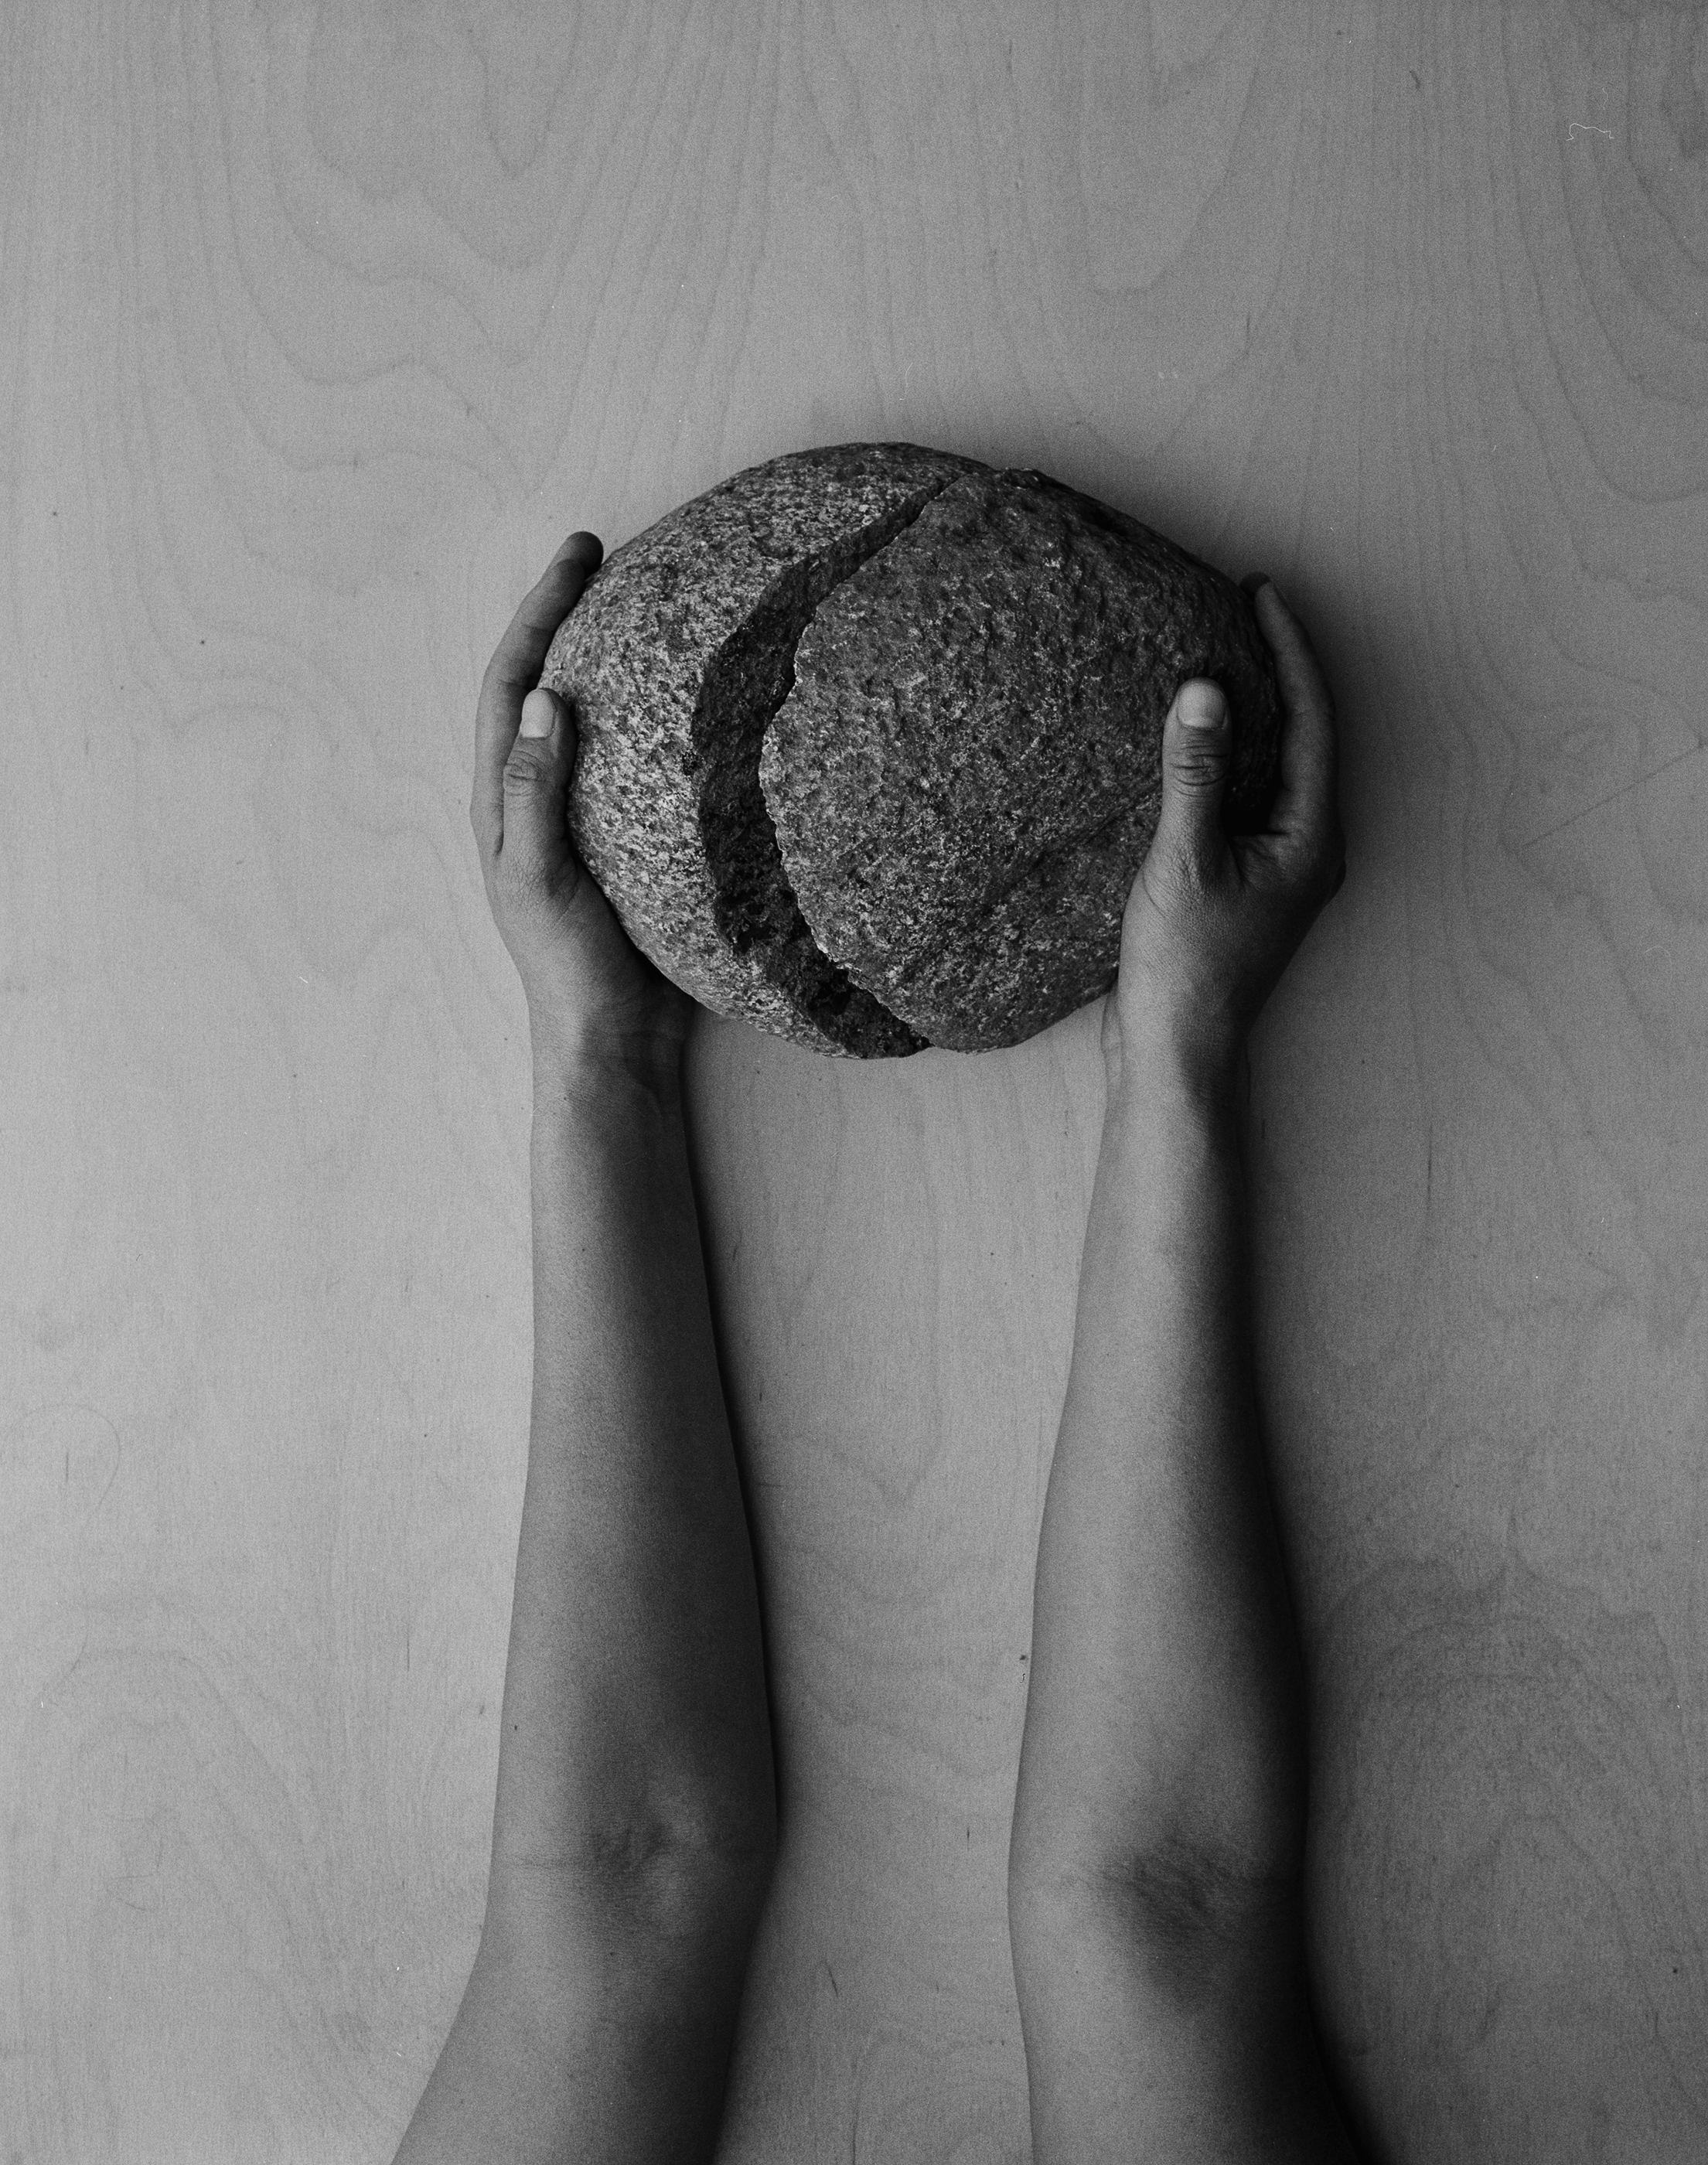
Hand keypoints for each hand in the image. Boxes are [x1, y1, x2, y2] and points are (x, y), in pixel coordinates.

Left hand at [471, 533, 694, 1076]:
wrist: (611, 1043)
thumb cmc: (568, 970)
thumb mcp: (541, 881)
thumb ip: (534, 796)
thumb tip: (543, 702)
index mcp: (501, 802)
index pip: (513, 685)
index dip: (540, 614)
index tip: (581, 556)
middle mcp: (534, 799)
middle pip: (544, 686)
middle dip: (569, 616)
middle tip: (609, 556)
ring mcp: (582, 819)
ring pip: (589, 721)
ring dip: (608, 660)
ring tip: (647, 606)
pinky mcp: (626, 843)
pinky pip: (633, 763)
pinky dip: (651, 720)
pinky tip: (690, 701)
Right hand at [1102, 576, 1345, 1087]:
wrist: (1174, 1052)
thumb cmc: (1186, 968)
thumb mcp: (1184, 860)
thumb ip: (1196, 774)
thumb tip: (1203, 691)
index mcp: (1311, 838)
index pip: (1312, 721)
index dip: (1289, 652)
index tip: (1262, 595)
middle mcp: (1309, 848)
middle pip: (1303, 737)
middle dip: (1275, 672)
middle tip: (1241, 611)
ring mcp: (1279, 867)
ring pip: (1275, 768)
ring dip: (1250, 714)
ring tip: (1213, 658)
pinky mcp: (1245, 882)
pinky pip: (1245, 799)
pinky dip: (1224, 759)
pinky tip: (1189, 743)